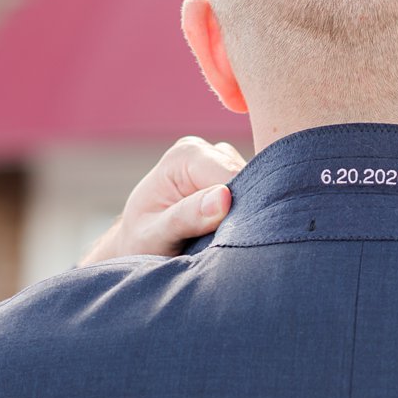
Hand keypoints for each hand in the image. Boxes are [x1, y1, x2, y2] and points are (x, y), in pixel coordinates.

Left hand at [78, 136, 246, 263]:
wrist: (140, 246)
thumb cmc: (141, 242)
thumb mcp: (155, 235)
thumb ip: (186, 217)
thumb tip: (224, 198)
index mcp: (184, 156)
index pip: (229, 174)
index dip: (239, 206)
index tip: (234, 236)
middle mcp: (206, 152)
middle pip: (247, 177)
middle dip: (245, 210)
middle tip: (230, 242)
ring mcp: (222, 163)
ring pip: (256, 186)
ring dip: (249, 214)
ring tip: (227, 240)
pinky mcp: (235, 179)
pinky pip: (257, 194)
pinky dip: (251, 214)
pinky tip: (238, 231)